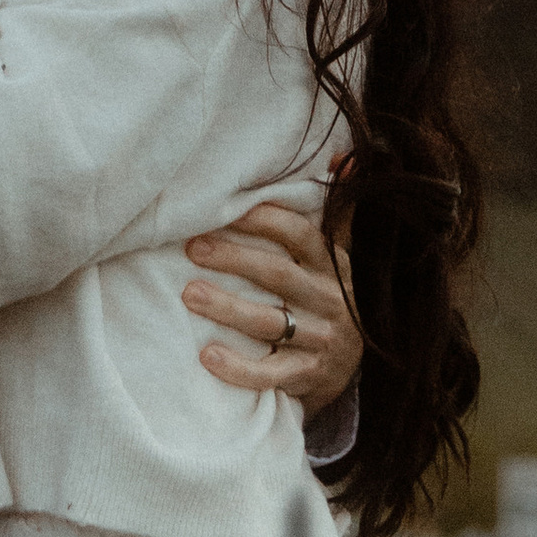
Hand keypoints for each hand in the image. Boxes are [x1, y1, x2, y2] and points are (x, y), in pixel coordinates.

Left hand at [184, 199, 360, 414]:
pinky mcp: (307, 376)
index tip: (227, 208)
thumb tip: (343, 159)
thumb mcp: (339, 257)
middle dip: (234, 258)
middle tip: (191, 247)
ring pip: (270, 322)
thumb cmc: (329, 299)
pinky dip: (239, 368)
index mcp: (332, 266)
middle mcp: (330, 300)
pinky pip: (271, 374)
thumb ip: (337, 213)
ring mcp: (320, 340)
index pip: (301, 235)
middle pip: (278, 275)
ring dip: (228, 308)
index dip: (266, 220)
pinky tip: (206, 355)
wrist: (348, 370)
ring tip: (188, 294)